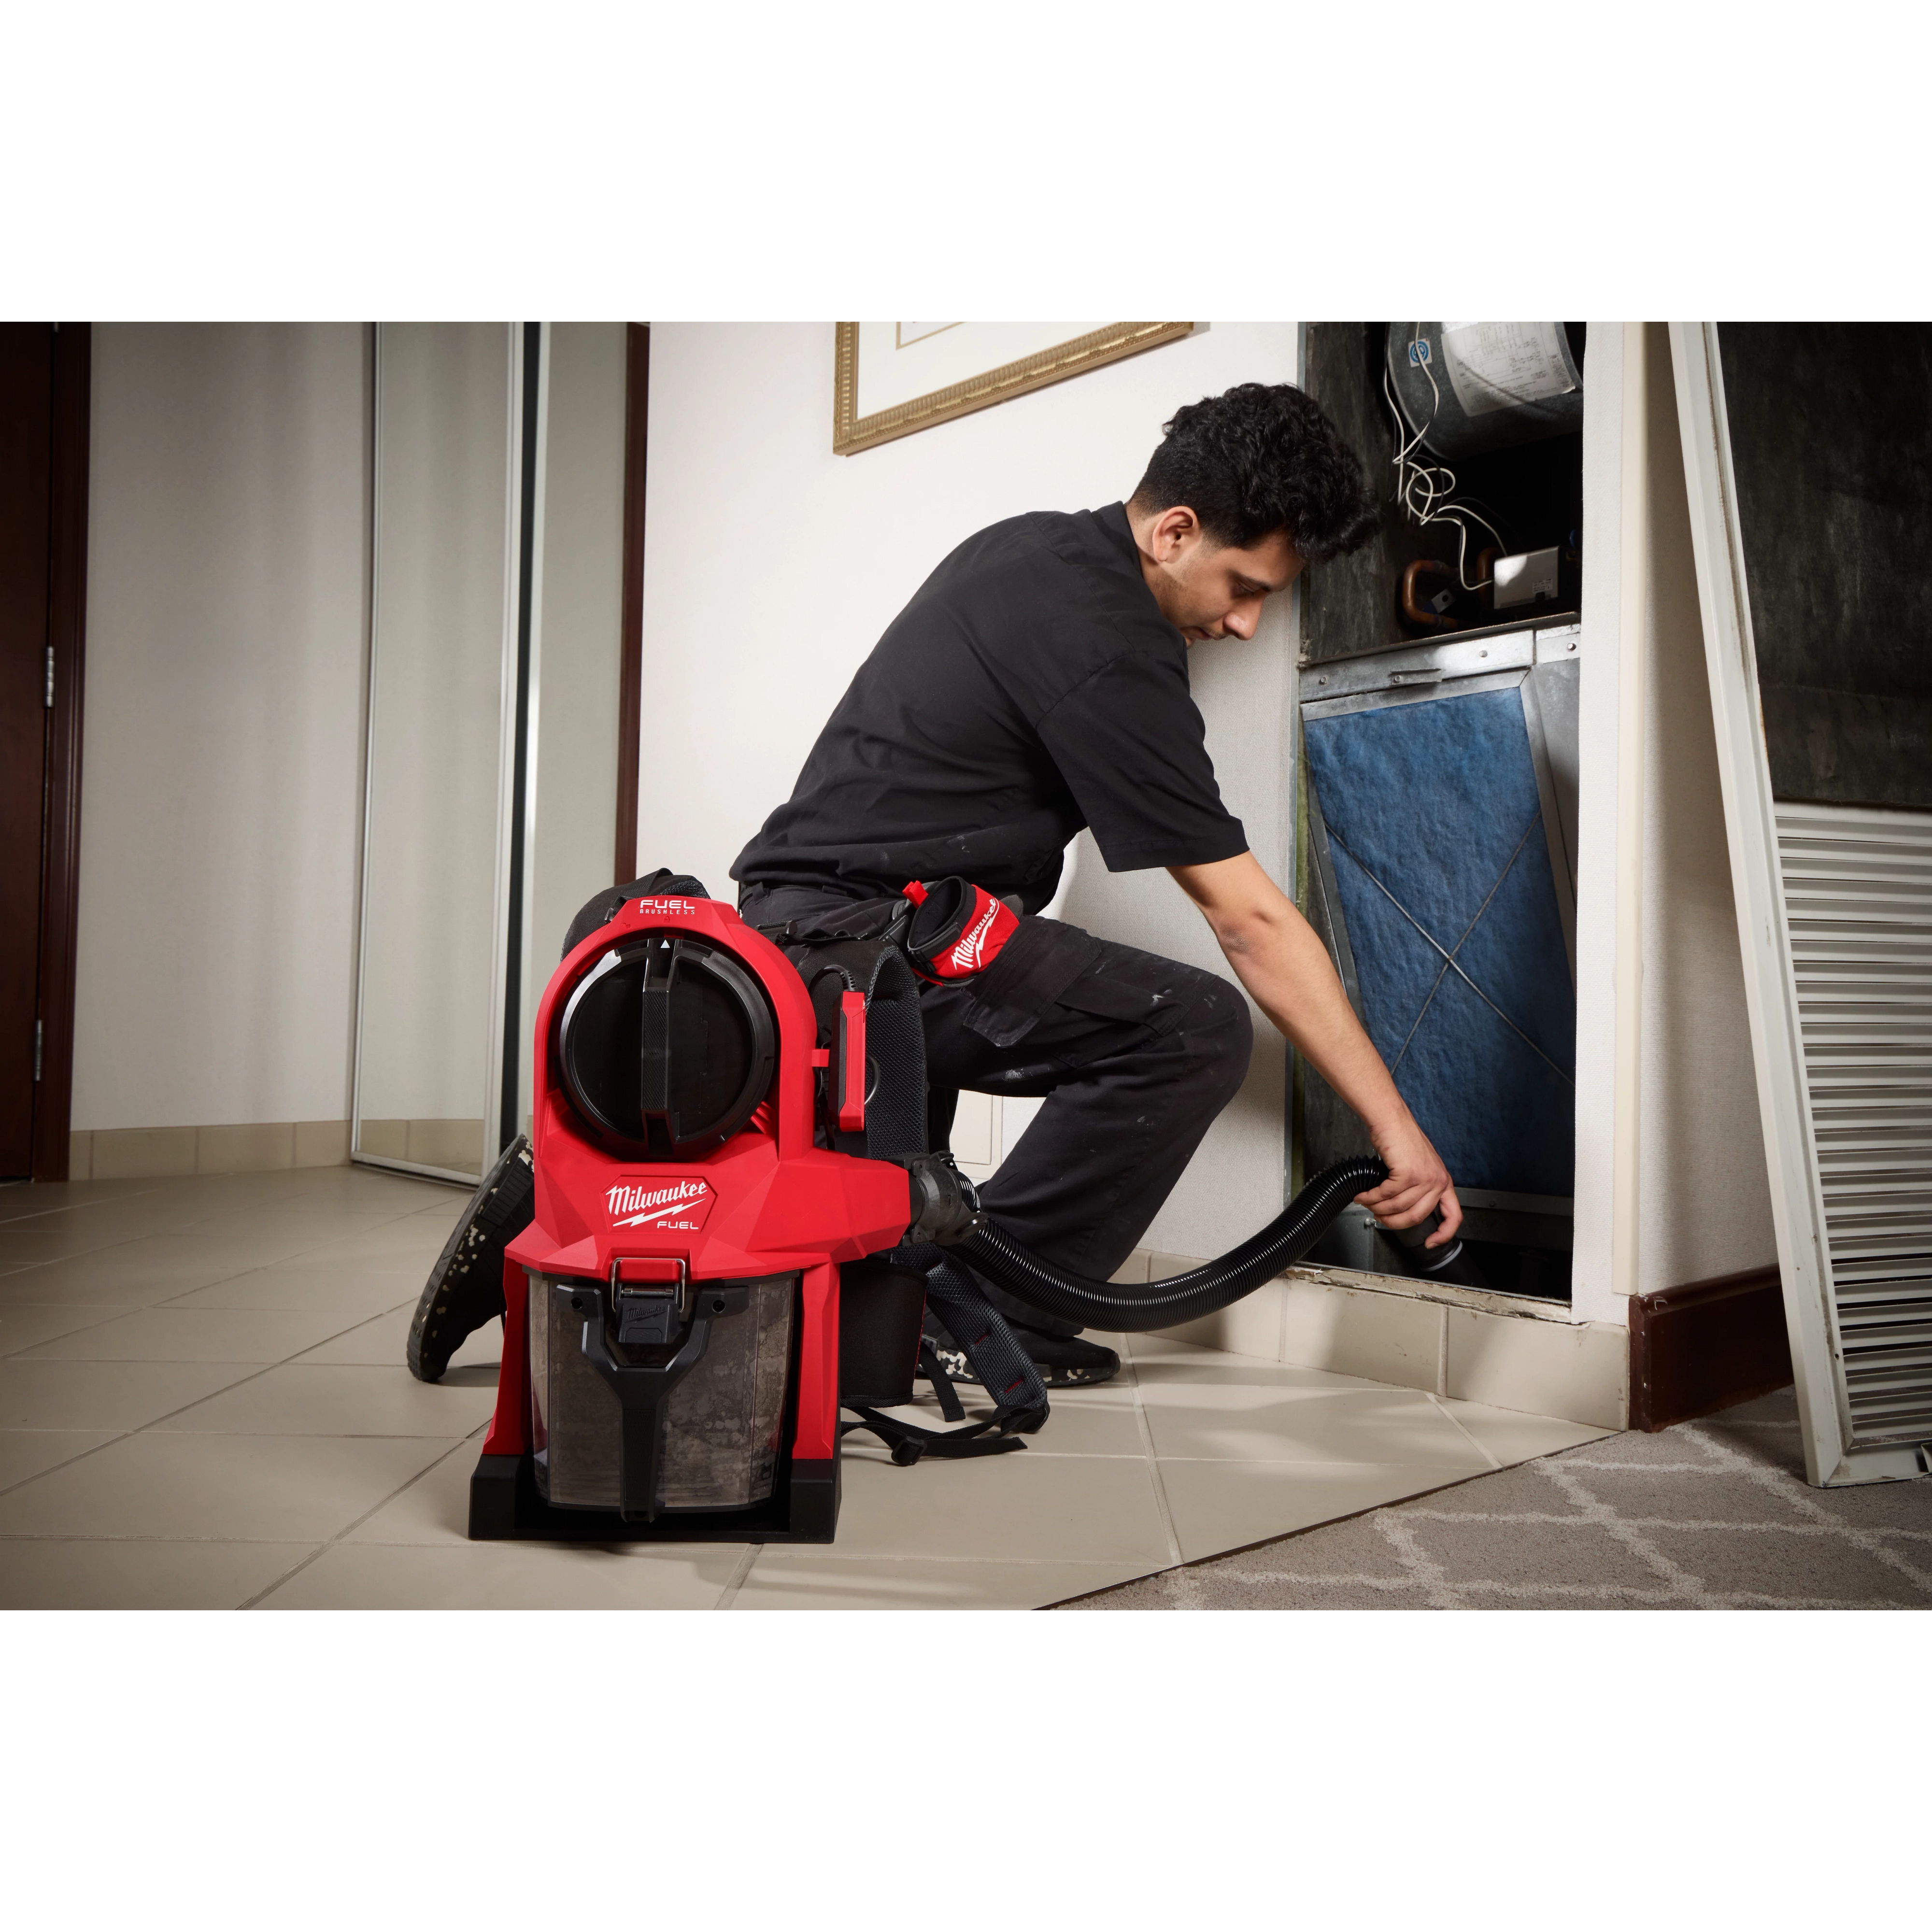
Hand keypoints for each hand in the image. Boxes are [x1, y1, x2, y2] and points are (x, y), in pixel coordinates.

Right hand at [1357, 1114, 1460, 1247]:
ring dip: (1378, 1208)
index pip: (1453, 1216)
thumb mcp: (1418, 1167)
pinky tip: (1364, 1195)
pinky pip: (1386, 1195)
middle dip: (1393, 1222)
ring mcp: (1424, 1178)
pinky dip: (1371, 1198)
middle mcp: (1437, 1181)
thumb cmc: (1401, 1139)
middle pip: (1417, 1217)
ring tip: (1367, 1202)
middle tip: (1380, 1218)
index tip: (1430, 1242)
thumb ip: (1418, 1188)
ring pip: (1398, 1207)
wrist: (1391, 1119)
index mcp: (1443, 1181)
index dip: (1443, 1234)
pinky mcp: (1408, 1173)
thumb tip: (1403, 1210)